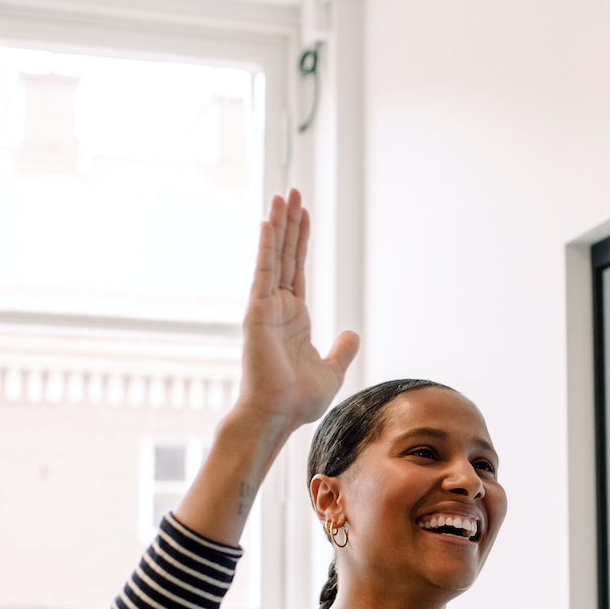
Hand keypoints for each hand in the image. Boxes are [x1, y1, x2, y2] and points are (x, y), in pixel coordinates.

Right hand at [234, 188, 359, 432]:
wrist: (277, 416)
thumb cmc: (296, 401)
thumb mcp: (331, 371)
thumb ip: (341, 350)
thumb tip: (352, 333)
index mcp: (294, 318)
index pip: (297, 269)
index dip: (301, 241)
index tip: (303, 214)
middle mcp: (277, 308)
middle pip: (286, 255)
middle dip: (291, 223)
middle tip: (293, 192)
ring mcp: (265, 308)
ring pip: (274, 257)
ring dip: (279, 226)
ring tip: (283, 195)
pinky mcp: (257, 313)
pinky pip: (264, 273)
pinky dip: (267, 248)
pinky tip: (269, 223)